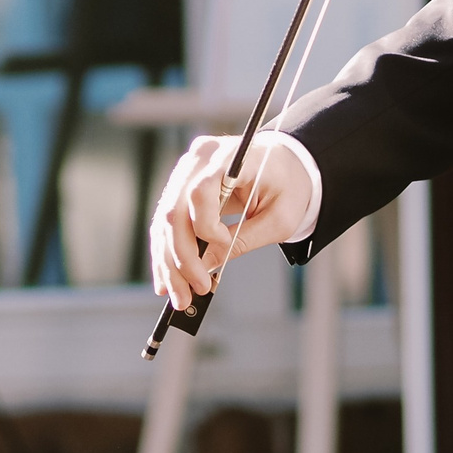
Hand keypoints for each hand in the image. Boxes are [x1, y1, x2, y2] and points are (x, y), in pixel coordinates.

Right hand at [148, 133, 314, 309]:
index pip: (200, 191)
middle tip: (193, 291)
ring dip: (168, 263)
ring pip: (165, 222)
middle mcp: (201, 159)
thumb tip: (205, 265)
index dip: (205, 225)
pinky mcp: (182, 188)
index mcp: (231, 157)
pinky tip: (168, 279)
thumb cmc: (288, 187)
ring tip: (179, 295)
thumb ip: (242, 241)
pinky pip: (167, 224)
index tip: (224, 244)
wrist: (287, 168)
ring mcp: (187, 172)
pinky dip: (167, 253)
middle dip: (181, 258)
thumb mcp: (278, 219)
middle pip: (176, 211)